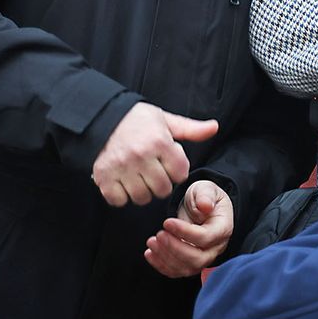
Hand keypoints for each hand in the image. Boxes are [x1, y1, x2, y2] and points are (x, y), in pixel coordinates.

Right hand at [92, 102, 218, 206]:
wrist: (103, 118)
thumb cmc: (137, 120)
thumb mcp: (166, 121)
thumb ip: (191, 129)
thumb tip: (214, 128)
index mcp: (159, 142)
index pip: (181, 173)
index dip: (177, 171)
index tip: (169, 165)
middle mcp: (141, 155)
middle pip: (162, 189)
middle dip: (162, 184)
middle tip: (154, 173)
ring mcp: (121, 167)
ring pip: (142, 198)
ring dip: (143, 193)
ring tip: (140, 179)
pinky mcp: (104, 176)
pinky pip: (119, 200)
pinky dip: (122, 196)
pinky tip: (124, 183)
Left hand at [145, 180, 233, 277]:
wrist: (200, 206)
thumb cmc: (204, 197)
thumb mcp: (206, 189)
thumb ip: (205, 195)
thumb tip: (205, 206)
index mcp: (223, 228)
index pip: (206, 237)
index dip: (185, 232)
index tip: (167, 222)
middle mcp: (216, 247)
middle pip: (197, 259)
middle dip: (174, 249)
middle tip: (159, 235)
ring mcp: (204, 257)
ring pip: (186, 268)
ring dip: (166, 257)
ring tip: (151, 242)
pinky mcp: (191, 263)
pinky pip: (177, 271)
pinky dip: (161, 265)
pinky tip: (150, 253)